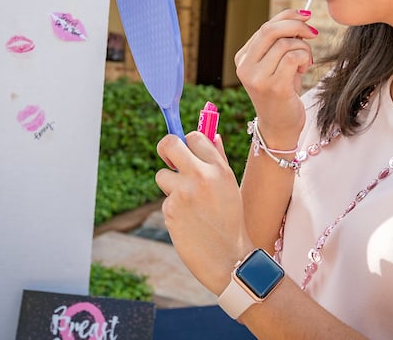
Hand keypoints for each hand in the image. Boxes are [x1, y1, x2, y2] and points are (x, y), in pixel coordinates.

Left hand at [155, 132, 253, 294]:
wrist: (228, 258)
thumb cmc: (230, 219)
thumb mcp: (230, 185)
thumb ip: (218, 158)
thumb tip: (211, 134)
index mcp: (219, 168)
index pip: (195, 136)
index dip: (187, 142)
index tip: (186, 149)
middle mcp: (200, 176)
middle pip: (169, 143)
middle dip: (165, 147)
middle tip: (169, 159)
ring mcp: (183, 193)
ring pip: (162, 175)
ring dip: (169, 185)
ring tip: (187, 202)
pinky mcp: (170, 210)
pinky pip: (165, 200)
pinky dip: (173, 208)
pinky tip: (188, 221)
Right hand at [235, 9, 316, 147]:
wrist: (279, 127)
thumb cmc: (282, 94)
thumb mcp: (277, 65)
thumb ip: (282, 43)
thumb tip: (300, 18)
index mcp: (243, 57)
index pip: (265, 26)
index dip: (288, 16)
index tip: (306, 16)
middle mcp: (245, 66)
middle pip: (271, 30)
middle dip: (297, 26)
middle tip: (313, 33)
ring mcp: (256, 77)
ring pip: (285, 44)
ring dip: (303, 49)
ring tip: (305, 63)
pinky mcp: (272, 86)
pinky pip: (293, 58)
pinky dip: (304, 59)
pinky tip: (303, 70)